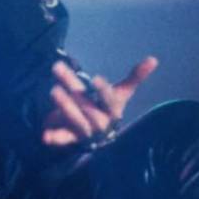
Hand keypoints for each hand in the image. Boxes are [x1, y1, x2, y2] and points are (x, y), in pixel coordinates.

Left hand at [43, 56, 157, 146]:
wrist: (99, 137)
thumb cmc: (107, 108)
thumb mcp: (121, 94)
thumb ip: (134, 77)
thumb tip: (154, 58)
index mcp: (112, 110)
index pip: (110, 100)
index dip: (104, 91)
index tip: (95, 79)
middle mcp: (100, 122)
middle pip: (88, 107)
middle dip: (74, 92)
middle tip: (57, 72)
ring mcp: (85, 131)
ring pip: (76, 120)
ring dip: (65, 107)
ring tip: (53, 91)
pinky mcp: (71, 138)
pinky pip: (64, 139)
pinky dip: (55, 138)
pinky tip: (44, 135)